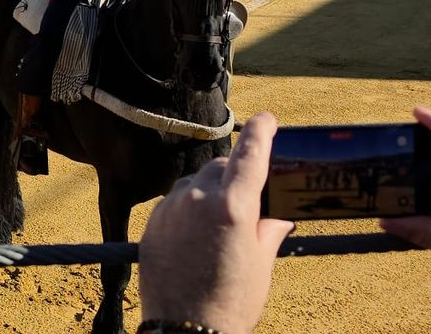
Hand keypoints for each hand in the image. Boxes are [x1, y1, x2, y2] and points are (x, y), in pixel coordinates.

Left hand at [139, 112, 294, 333]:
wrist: (185, 329)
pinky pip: (176, 199)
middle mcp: (198, 199)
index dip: (262, 132)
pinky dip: (190, 205)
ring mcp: (171, 208)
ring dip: (211, 189)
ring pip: (196, 181)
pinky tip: (198, 230)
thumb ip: (268, 230)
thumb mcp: (260, 265)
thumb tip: (277, 216)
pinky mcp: (154, 221)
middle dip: (236, 173)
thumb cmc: (231, 302)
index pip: (250, 155)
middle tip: (249, 196)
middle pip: (221, 166)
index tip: (268, 118)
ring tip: (223, 220)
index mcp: (233, 207)